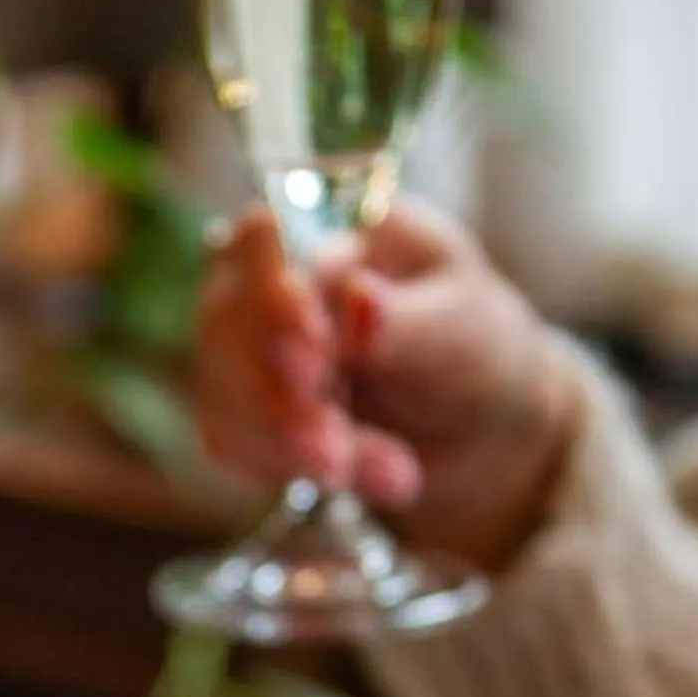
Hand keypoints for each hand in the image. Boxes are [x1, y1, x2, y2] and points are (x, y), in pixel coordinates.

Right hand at [192, 197, 580, 569]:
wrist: (472, 422)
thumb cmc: (470, 342)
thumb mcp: (462, 325)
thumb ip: (409, 319)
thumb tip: (360, 298)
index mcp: (323, 222)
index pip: (265, 243)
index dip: (279, 303)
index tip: (314, 361)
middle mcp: (260, 273)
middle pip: (226, 326)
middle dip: (283, 403)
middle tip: (343, 456)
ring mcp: (238, 342)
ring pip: (225, 395)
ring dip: (300, 448)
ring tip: (396, 473)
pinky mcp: (235, 408)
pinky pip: (232, 442)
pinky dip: (291, 470)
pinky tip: (365, 475)